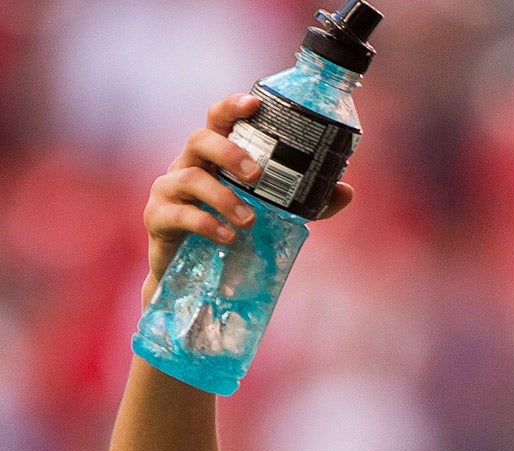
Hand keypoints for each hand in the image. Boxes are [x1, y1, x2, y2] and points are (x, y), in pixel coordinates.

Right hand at [142, 95, 355, 303]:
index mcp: (215, 157)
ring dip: (224, 197)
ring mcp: (169, 189)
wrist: (194, 274)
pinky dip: (206, 224)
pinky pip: (180, 214)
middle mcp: (188, 164)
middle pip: (200, 140)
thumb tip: (346, 191)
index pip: (219, 121)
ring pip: (191, 178)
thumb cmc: (231, 230)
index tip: (254, 104)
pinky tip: (228, 236)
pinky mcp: (158, 217)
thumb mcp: (272, 215)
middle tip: (256, 174)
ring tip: (249, 220)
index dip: (232, 107)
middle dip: (228, 153)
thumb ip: (307, 203)